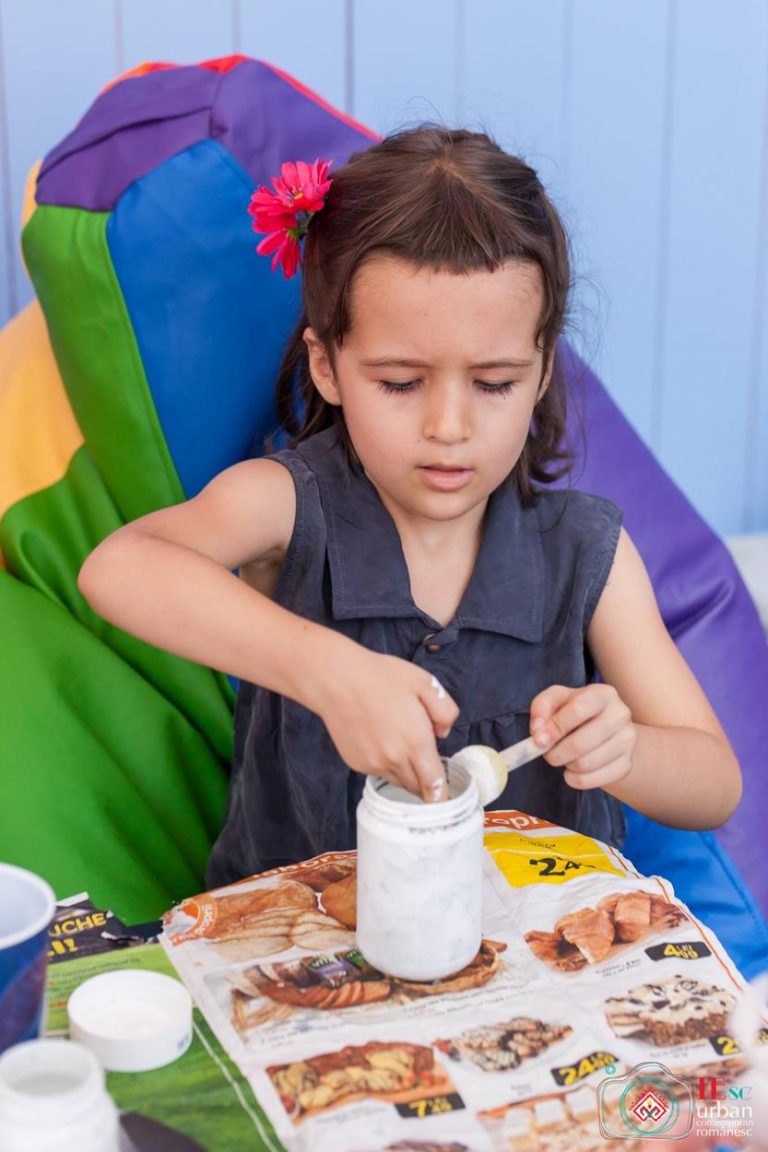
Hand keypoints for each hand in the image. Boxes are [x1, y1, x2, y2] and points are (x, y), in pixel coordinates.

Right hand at [316, 648, 458, 802]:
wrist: (335, 679)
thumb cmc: (380, 676)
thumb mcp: (424, 682)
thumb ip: (445, 711)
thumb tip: (443, 734)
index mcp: (416, 742)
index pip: (435, 788)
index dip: (444, 798)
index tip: (448, 798)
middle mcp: (394, 760)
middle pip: (418, 789)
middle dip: (428, 782)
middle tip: (428, 758)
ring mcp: (373, 764)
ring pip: (399, 782)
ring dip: (408, 773)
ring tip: (403, 743)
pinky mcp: (356, 763)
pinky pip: (380, 773)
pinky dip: (388, 765)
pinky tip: (382, 740)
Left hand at [529, 683, 635, 789]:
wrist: (606, 730)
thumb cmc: (575, 711)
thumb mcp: (555, 700)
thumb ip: (541, 708)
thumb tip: (539, 734)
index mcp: (603, 694)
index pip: (577, 711)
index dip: (554, 728)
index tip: (539, 740)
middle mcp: (620, 715)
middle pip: (580, 743)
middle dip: (555, 753)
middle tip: (548, 752)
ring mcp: (627, 740)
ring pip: (585, 764)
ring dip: (566, 764)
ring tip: (565, 757)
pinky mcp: (626, 764)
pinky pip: (592, 780)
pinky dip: (575, 779)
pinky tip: (574, 769)